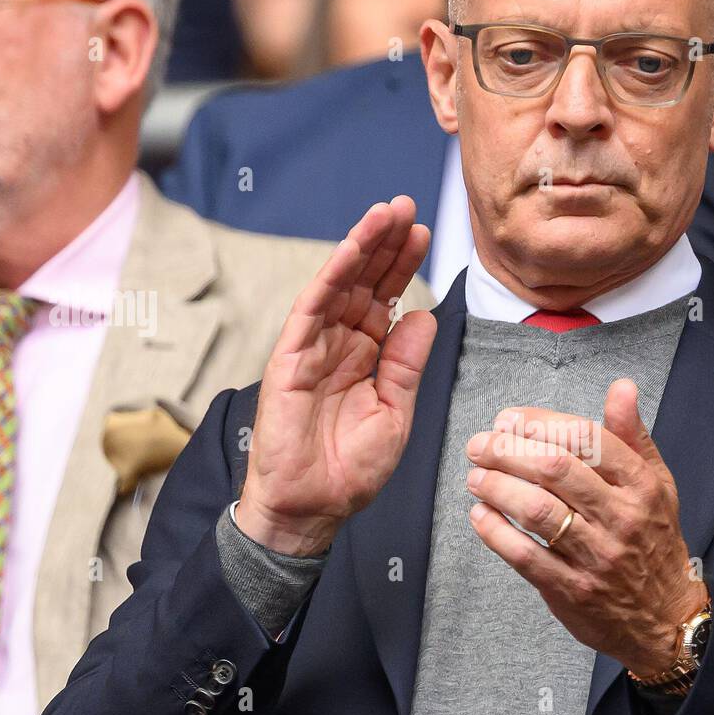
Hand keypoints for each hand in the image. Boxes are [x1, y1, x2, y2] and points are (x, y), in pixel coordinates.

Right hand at [237, 197, 436, 555]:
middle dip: (386, 244)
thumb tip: (424, 316)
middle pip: (365, 283)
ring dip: (361, 247)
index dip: (403, 266)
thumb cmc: (349, 470)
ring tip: (385, 214)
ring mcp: (313, 349)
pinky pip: (312, 309)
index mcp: (366, 357)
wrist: (313, 507)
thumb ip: (406, 364)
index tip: (424, 233)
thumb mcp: (395, 412)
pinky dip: (331, 277)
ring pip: (339, 286)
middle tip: (407, 206)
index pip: (387, 300)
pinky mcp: (289, 358)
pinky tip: (351, 250)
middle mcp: (339, 345)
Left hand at [464, 379, 706, 675]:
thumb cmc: (654, 542)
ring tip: (476, 475)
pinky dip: (496, 532)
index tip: (511, 419)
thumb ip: (632, 436)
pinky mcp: (572, 590)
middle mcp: (621, 519)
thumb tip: (621, 386)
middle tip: (480, 444)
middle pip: (556, 470)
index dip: (541, 422)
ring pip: (537, 510)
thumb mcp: (657, 485)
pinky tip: (480, 514)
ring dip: (497, 486)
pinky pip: (525, 556)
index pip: (587, 438)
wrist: (665, 618)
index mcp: (642, 486)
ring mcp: (596, 557)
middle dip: (508, 450)